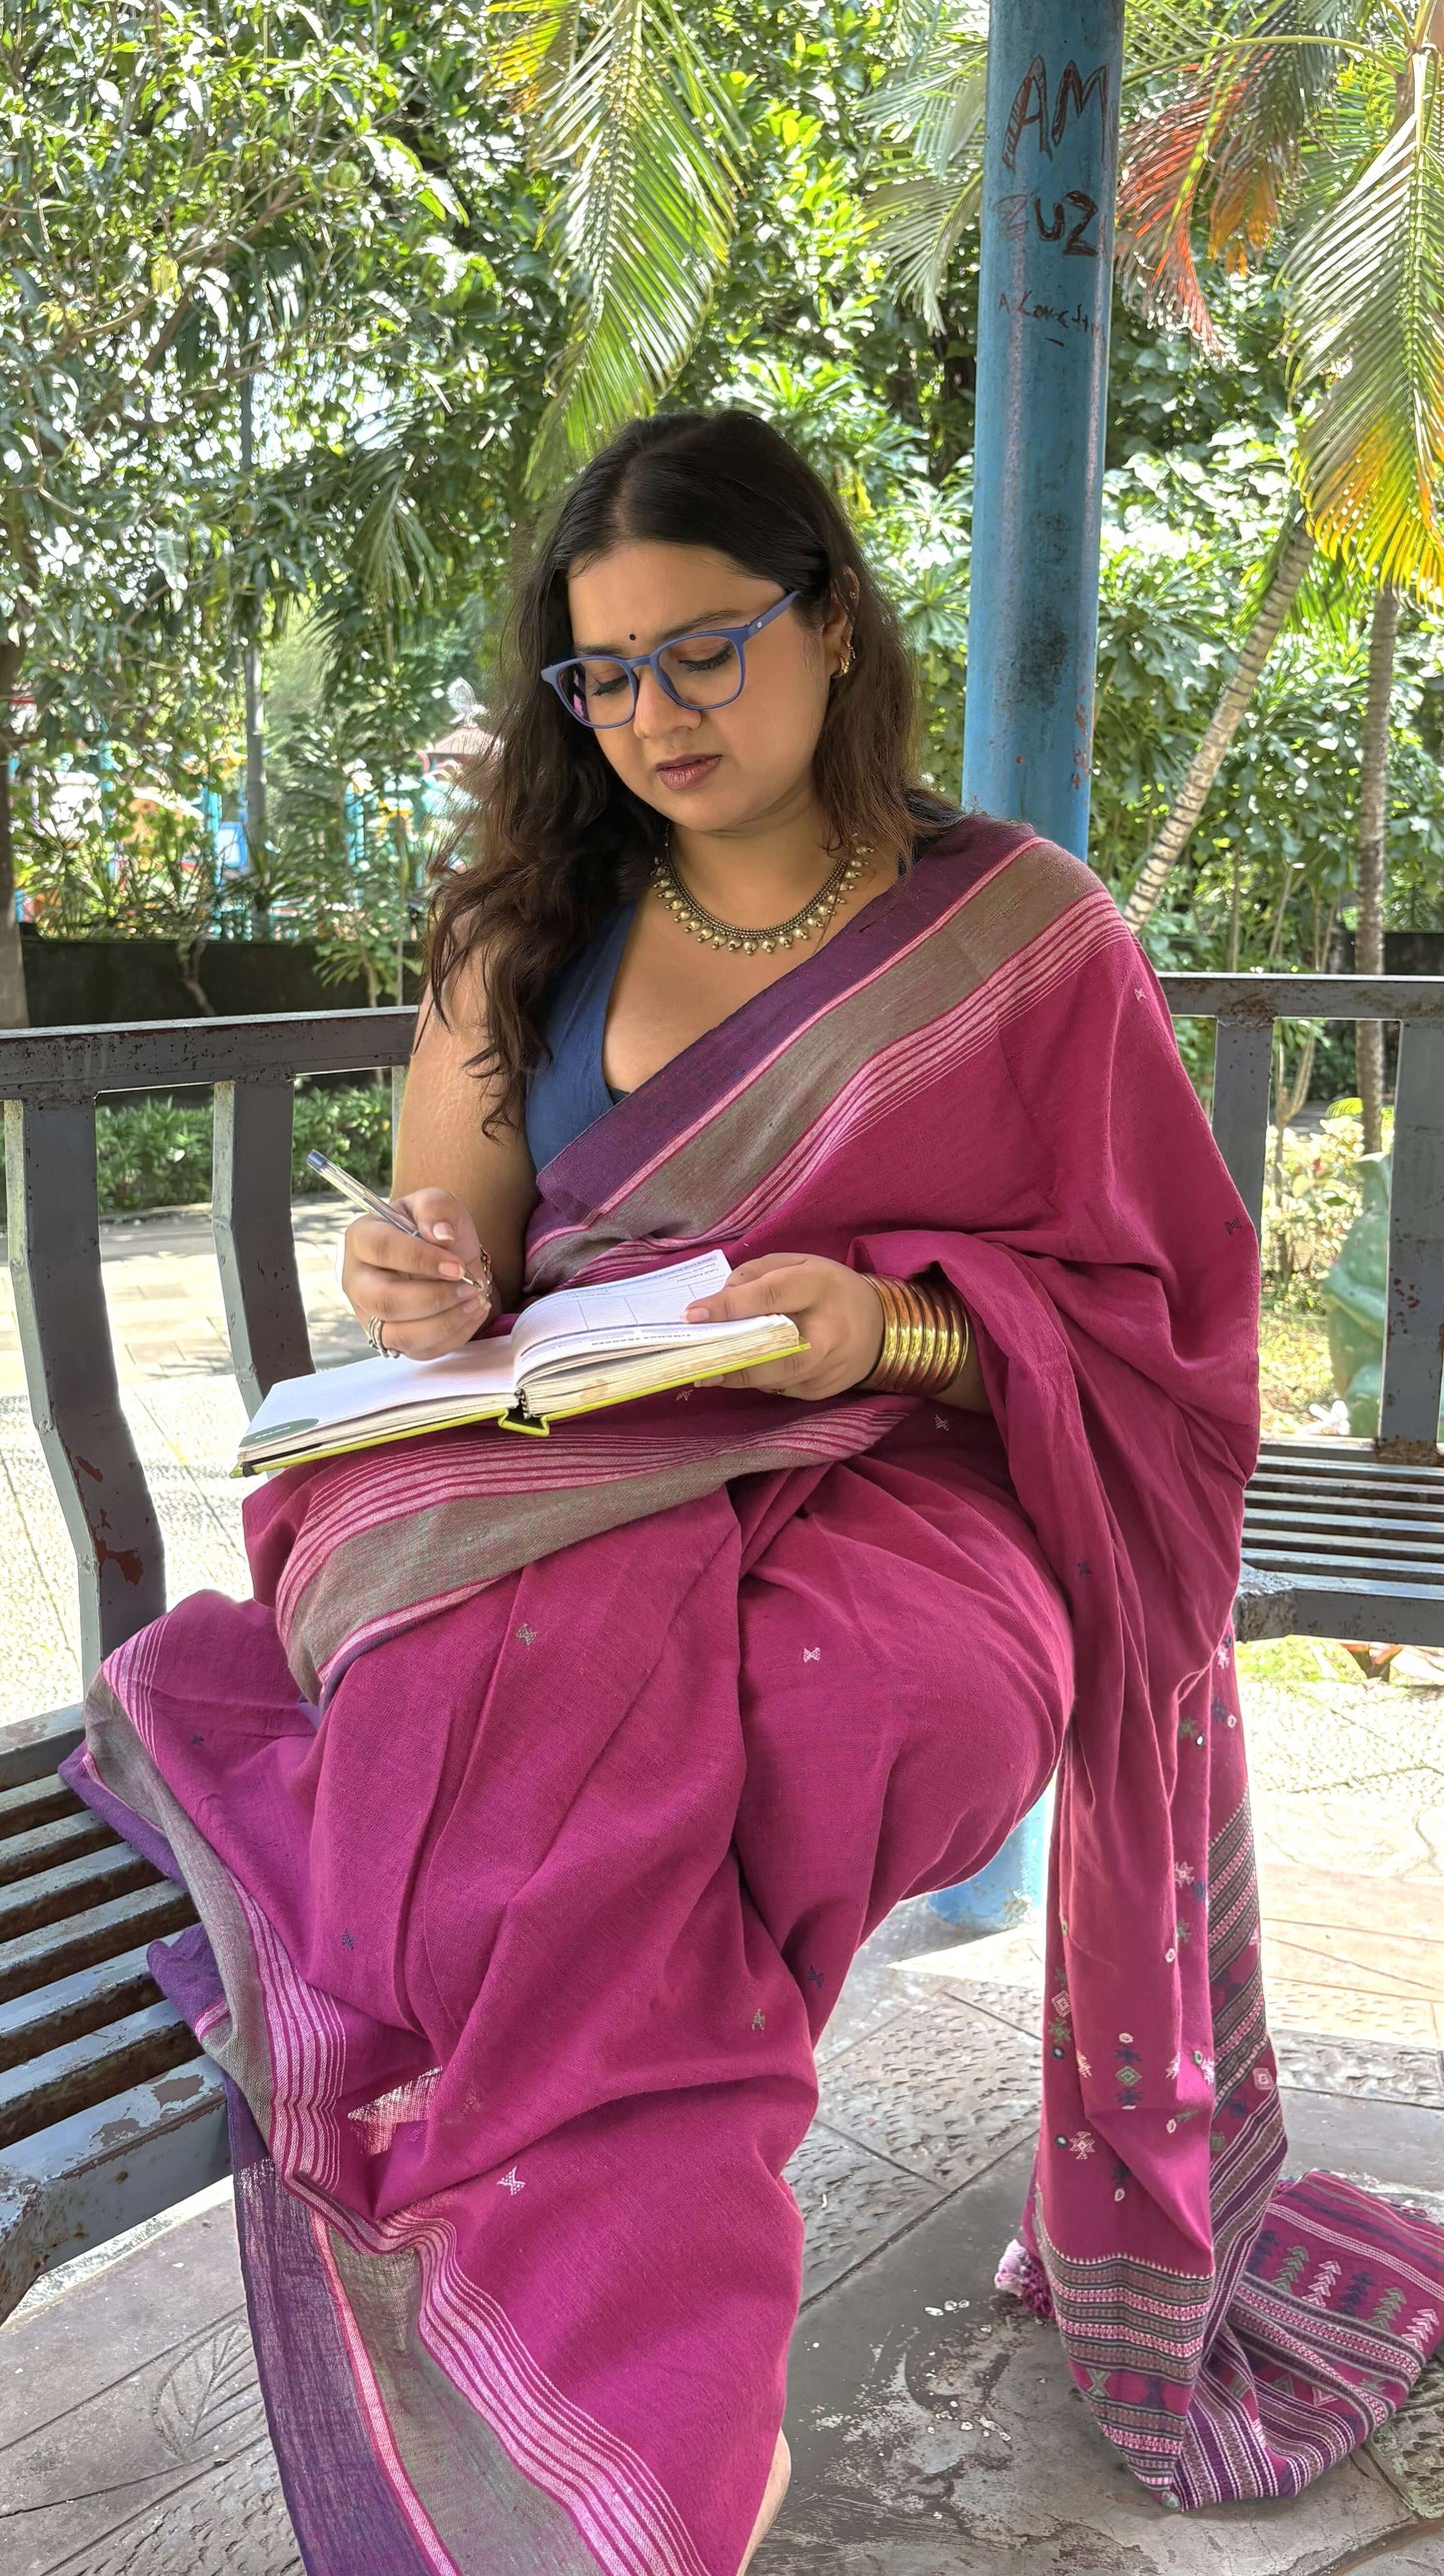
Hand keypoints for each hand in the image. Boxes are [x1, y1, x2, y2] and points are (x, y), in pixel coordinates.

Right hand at [340, 1187, 494, 1360]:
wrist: (441, 1258)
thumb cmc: (432, 1229)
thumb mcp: (437, 1204)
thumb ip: (436, 1208)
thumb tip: (440, 1233)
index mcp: (361, 1239)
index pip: (381, 1250)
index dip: (420, 1259)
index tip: (457, 1266)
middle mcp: (357, 1281)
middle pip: (385, 1301)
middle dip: (434, 1298)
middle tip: (470, 1287)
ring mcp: (371, 1315)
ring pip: (400, 1335)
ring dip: (445, 1322)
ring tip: (476, 1301)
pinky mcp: (392, 1340)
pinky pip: (420, 1350)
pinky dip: (453, 1336)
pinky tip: (471, 1313)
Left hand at [684, 1253, 883, 1400]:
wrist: (882, 1329)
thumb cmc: (830, 1289)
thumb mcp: (799, 1264)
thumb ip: (756, 1274)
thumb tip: (717, 1303)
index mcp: (821, 1286)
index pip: (772, 1294)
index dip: (730, 1306)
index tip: (693, 1315)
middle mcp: (829, 1330)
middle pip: (776, 1352)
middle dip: (732, 1359)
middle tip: (696, 1363)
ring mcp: (828, 1367)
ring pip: (774, 1378)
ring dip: (737, 1375)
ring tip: (706, 1370)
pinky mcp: (821, 1391)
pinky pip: (779, 1387)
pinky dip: (757, 1379)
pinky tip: (742, 1372)